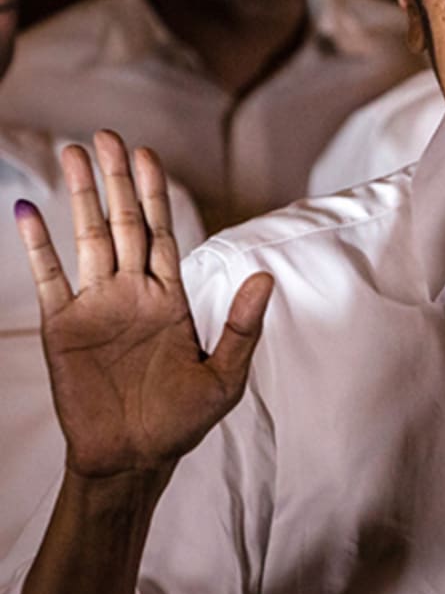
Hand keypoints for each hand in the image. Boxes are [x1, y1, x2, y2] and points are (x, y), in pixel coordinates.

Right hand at [13, 131, 271, 480]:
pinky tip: (29, 210)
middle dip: (117, 179)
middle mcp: (132, 293)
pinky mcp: (62, 325)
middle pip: (125, 223)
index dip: (156, 193)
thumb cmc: (182, 422)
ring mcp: (95, 305)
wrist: (133, 457)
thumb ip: (241, 326)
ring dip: (80, 197)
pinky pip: (50, 276)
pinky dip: (39, 244)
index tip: (148, 154)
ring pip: (88, 238)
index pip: (164, 233)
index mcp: (171, 299)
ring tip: (72, 154)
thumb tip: (266, 276)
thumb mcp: (225, 377)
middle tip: (107, 136)